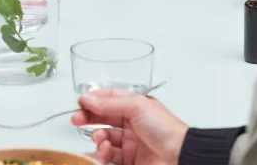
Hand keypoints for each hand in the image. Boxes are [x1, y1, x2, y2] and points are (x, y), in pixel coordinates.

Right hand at [72, 89, 187, 164]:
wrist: (180, 157)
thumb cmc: (165, 129)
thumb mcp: (136, 106)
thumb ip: (110, 103)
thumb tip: (89, 99)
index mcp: (135, 106)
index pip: (110, 98)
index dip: (95, 99)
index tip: (81, 102)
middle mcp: (132, 123)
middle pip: (104, 118)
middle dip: (89, 118)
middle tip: (76, 119)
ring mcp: (131, 143)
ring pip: (105, 138)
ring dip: (98, 137)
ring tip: (100, 138)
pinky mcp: (129, 161)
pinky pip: (109, 156)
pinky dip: (102, 153)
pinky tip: (104, 149)